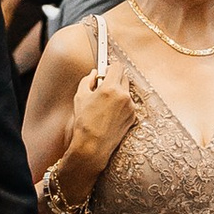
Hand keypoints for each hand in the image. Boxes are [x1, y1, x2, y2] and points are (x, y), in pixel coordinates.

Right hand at [63, 61, 139, 180]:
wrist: (93, 146)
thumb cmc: (84, 122)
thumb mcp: (80, 97)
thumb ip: (88, 80)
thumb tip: (94, 73)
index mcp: (111, 88)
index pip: (117, 67)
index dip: (110, 67)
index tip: (105, 71)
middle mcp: (124, 96)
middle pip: (124, 77)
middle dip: (114, 79)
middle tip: (103, 87)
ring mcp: (131, 107)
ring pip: (126, 92)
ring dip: (118, 93)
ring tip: (105, 105)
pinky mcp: (133, 117)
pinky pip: (128, 104)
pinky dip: (121, 105)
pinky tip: (109, 115)